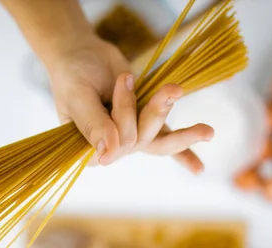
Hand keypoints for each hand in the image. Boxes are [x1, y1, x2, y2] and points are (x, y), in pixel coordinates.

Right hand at [46, 35, 213, 173]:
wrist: (82, 55)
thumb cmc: (73, 75)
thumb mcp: (79, 96)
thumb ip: (93, 124)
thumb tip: (108, 156)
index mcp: (89, 150)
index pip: (115, 148)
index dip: (124, 118)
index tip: (123, 79)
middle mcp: (112, 149)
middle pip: (138, 141)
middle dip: (146, 108)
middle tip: (131, 76)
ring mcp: (130, 138)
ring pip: (157, 140)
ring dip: (178, 130)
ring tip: (191, 111)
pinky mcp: (146, 125)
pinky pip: (166, 142)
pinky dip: (184, 154)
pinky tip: (198, 169)